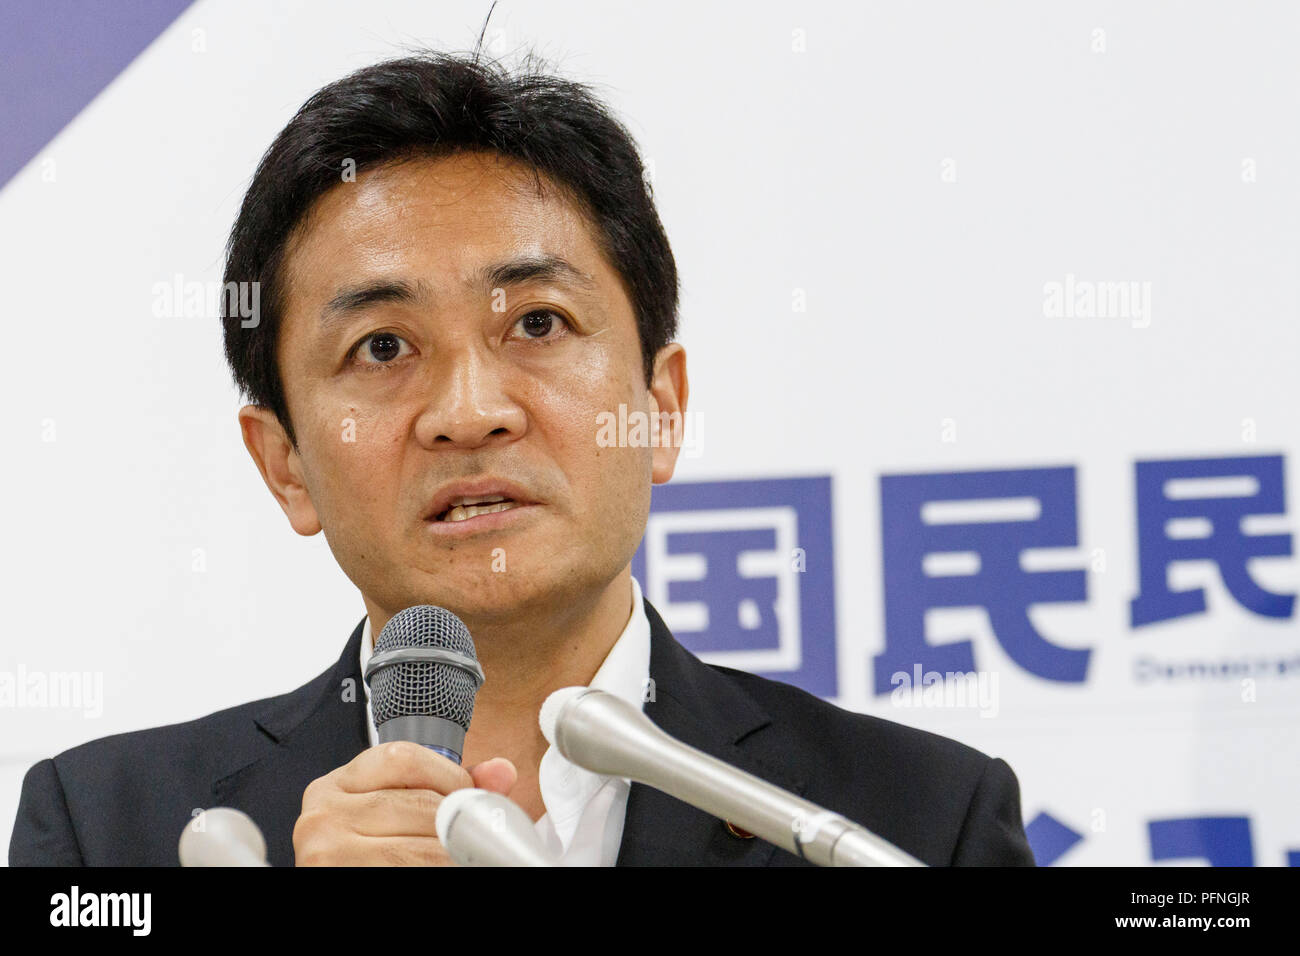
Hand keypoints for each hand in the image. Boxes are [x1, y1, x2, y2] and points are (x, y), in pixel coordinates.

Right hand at [293, 741, 516, 865]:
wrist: (343, 876)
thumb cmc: (371, 852)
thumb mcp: (398, 810)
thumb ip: (448, 787)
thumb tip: (501, 772)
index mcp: (338, 784)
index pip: (403, 757)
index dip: (449, 776)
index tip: (467, 798)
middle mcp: (325, 813)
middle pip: (419, 804)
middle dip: (458, 823)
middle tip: (478, 836)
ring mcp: (327, 850)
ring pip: (418, 849)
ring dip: (452, 854)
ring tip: (467, 856)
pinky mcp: (335, 877)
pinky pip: (404, 870)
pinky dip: (433, 869)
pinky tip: (444, 866)